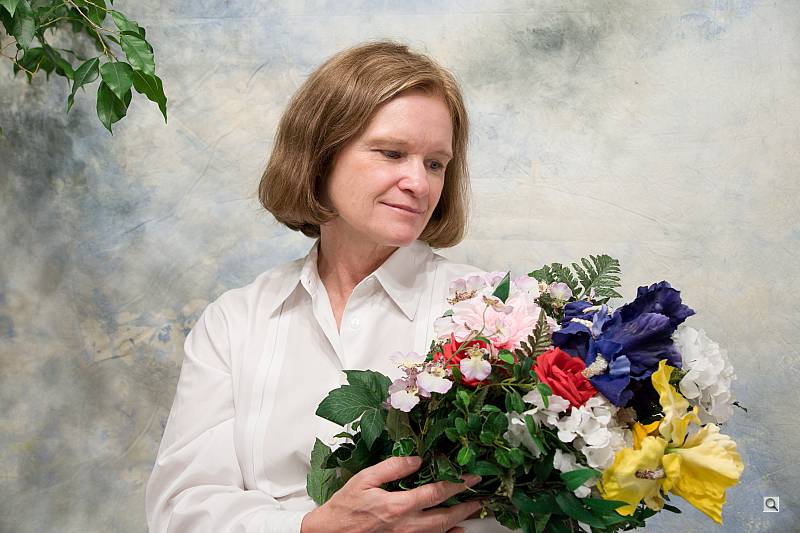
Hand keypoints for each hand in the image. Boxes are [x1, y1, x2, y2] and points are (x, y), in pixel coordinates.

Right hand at [301, 455, 482, 532]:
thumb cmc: (344, 507)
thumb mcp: (364, 479)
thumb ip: (392, 467)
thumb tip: (416, 459)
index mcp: (397, 506)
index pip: (436, 493)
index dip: (456, 484)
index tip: (471, 477)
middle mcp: (405, 526)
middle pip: (444, 517)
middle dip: (465, 506)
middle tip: (480, 496)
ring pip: (439, 532)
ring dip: (458, 521)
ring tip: (472, 510)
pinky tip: (454, 532)